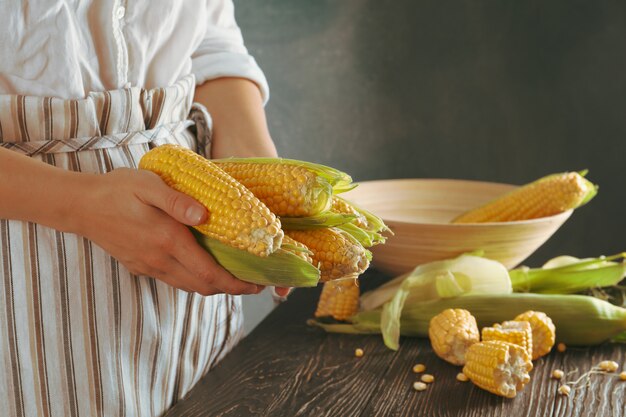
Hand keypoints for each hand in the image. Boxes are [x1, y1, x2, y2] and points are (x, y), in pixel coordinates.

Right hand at [71, 168, 261, 295]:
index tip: (256, 284)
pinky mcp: (140, 266)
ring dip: (214, 286)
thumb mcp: (148, 185)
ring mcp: (149, 266)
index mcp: (168, 241)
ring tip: (234, 277)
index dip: (236, 283)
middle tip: (253, 283)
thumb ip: (177, 201)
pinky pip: (174, 280)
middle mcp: (160, 260)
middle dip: (231, 289)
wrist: (80, 206)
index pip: (210, 274)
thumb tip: (205, 215)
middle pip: (203, 286)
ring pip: (189, 286)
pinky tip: (203, 268)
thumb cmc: (117, 190)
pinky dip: (194, 280)